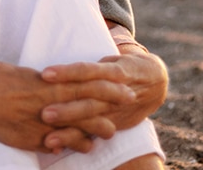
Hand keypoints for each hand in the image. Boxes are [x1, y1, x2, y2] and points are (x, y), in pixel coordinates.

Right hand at [0, 61, 136, 153]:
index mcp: (51, 82)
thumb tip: (43, 78)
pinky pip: (60, 144)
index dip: (109, 83)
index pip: (88, 82)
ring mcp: (45, 122)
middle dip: (112, 103)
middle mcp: (53, 102)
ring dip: (96, 129)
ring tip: (111, 131)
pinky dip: (73, 145)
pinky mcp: (35, 139)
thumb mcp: (21, 72)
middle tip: (130, 101)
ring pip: (79, 127)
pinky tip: (84, 148)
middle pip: (90, 104)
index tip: (124, 82)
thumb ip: (37, 78)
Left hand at [38, 49, 168, 150]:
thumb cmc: (125, 65)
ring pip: (93, 119)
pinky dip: (78, 140)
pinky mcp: (116, 123)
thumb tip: (60, 58)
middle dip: (68, 109)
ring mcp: (116, 109)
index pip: (89, 71)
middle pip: (90, 99)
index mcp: (115, 70)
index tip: (45, 74)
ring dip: (71, 129)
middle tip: (45, 113)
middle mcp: (117, 91)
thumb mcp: (113, 58)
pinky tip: (60, 145)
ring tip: (49, 138)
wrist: (157, 81)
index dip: (68, 72)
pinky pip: (96, 133)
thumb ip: (92, 64)